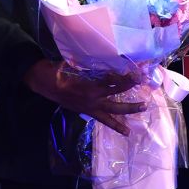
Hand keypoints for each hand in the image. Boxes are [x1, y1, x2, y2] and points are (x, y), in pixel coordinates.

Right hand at [24, 59, 144, 135]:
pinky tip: (124, 130)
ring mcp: (89, 108)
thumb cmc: (57, 70)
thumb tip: (104, 58)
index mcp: (89, 89)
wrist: (43, 82)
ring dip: (125, 115)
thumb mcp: (72, 64)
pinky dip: (113, 124)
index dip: (126, 81)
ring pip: (111, 114)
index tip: (137, 77)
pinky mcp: (86, 111)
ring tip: (137, 119)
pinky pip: (102, 119)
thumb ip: (88, 65)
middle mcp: (92, 101)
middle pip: (116, 104)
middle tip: (145, 104)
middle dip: (131, 105)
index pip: (113, 86)